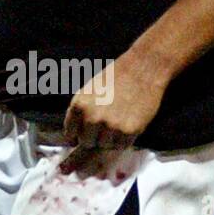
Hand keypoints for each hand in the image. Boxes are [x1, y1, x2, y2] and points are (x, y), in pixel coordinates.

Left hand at [60, 55, 165, 174]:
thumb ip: (80, 112)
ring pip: (105, 146)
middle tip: (105, 124)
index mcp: (79, 106)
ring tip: (118, 121)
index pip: (70, 135)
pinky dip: (124, 139)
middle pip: (87, 143)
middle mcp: (92, 118)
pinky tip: (128, 122)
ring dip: (110, 138)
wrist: (143, 68)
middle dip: (94, 137)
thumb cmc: (116, 77)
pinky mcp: (129, 131)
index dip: (78, 134)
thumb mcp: (89, 90)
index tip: (83, 132)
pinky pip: (121, 145)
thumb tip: (73, 136)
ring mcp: (111, 126)